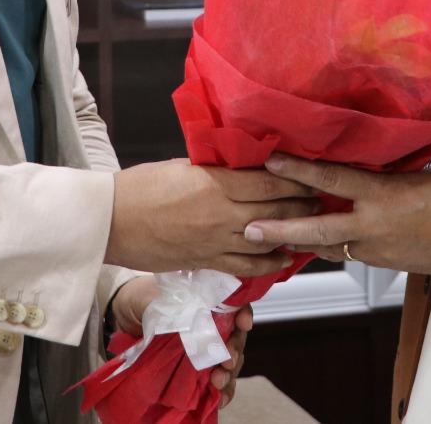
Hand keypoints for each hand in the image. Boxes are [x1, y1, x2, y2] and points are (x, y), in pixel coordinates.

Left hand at [105, 277, 252, 406]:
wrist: (124, 317)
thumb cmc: (141, 299)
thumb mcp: (150, 298)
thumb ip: (166, 306)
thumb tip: (181, 321)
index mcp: (206, 300)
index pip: (233, 304)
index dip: (243, 313)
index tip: (243, 324)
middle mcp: (211, 323)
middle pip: (235, 336)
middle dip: (235, 350)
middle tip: (227, 361)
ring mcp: (205, 348)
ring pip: (229, 361)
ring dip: (229, 374)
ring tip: (218, 382)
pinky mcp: (196, 369)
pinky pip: (216, 382)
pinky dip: (222, 392)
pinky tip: (219, 400)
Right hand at [107, 159, 319, 276]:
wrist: (109, 223)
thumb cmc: (140, 187)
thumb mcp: (181, 166)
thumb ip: (214, 168)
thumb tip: (241, 163)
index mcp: (214, 184)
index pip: (268, 180)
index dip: (296, 178)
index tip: (313, 172)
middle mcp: (220, 214)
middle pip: (274, 209)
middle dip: (302, 203)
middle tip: (322, 197)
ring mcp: (215, 242)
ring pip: (266, 238)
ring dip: (292, 231)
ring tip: (312, 224)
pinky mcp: (206, 262)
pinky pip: (245, 266)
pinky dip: (268, 263)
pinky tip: (284, 257)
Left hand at [241, 154, 430, 276]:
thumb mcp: (424, 176)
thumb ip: (388, 175)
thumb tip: (361, 167)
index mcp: (385, 197)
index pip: (332, 180)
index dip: (298, 170)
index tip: (270, 162)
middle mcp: (376, 228)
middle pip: (317, 228)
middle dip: (280, 228)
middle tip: (248, 229)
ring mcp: (381, 251)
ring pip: (332, 245)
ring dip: (303, 240)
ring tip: (273, 236)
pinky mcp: (390, 264)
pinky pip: (353, 253)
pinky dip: (334, 245)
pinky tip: (323, 240)